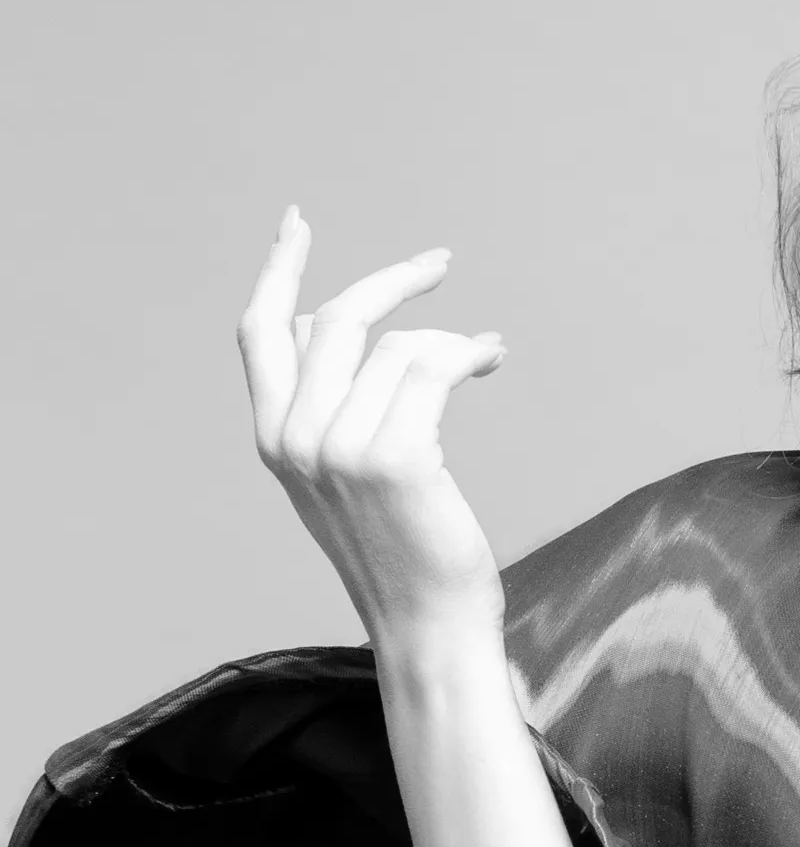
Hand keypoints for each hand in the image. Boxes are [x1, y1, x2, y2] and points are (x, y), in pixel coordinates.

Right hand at [237, 205, 508, 652]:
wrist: (428, 624)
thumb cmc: (404, 552)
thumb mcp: (352, 476)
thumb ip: (339, 409)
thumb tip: (371, 334)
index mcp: (274, 440)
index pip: (261, 332)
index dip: (280, 270)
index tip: (297, 223)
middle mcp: (294, 438)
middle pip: (335, 318)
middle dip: (392, 281)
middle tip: (440, 263)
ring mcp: (339, 447)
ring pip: (396, 344)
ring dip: (451, 339)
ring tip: (484, 354)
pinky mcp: (393, 458)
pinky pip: (432, 367)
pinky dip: (468, 353)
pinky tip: (491, 360)